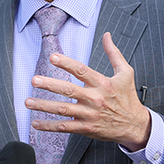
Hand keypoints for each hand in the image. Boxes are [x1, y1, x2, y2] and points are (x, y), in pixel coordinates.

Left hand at [25, 32, 151, 150]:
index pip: (82, 71)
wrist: (135, 125)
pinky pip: (65, 127)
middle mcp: (95, 99)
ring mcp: (89, 115)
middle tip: (34, 80)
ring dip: (44, 106)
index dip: (66, 63)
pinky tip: (36, 123)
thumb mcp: (125, 73)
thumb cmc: (128, 98)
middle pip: (69, 90)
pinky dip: (49, 126)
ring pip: (63, 110)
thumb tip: (106, 35)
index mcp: (103, 83)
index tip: (53, 57)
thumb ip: (114, 53)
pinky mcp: (86, 128)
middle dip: (50, 85)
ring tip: (28, 102)